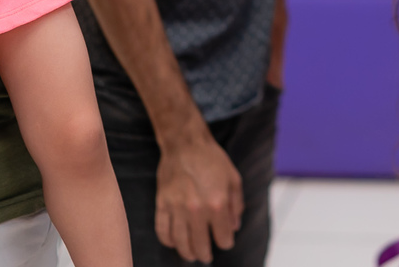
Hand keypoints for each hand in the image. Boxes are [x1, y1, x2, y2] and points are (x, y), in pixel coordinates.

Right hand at [155, 128, 243, 262]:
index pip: (223, 238)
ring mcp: (177, 208)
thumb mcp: (234, 179)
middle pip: (201, 246)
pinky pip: (162, 231)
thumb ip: (236, 205)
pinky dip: (168, 241)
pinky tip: (174, 242)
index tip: (225, 240)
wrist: (185, 143)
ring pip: (181, 243)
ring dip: (187, 253)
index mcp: (218, 204)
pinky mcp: (162, 204)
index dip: (226, 242)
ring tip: (191, 254)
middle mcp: (197, 210)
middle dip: (206, 254)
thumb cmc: (212, 159)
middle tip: (206, 256)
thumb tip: (234, 227)